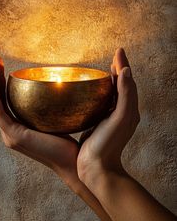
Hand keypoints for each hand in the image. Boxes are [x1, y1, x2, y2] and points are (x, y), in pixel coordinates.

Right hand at [0, 55, 79, 188]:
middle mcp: (11, 131)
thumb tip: (65, 81)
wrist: (76, 164)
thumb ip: (56, 103)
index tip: (2, 63)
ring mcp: (10, 134)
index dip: (1, 81)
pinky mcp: (14, 136)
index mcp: (19, 128)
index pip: (5, 100)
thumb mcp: (61, 118)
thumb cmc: (74, 143)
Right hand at [77, 48, 139, 183]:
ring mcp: (112, 119)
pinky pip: (104, 103)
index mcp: (128, 109)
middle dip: (119, 69)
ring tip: (104, 71)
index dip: (123, 64)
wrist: (97, 169)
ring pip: (114, 94)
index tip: (118, 51)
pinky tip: (91, 92)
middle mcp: (123, 112)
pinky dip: (102, 92)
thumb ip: (126, 94)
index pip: (128, 81)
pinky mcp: (101, 124)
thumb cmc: (108, 144)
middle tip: (113, 56)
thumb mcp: (120, 117)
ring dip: (111, 80)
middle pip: (123, 85)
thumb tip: (126, 70)